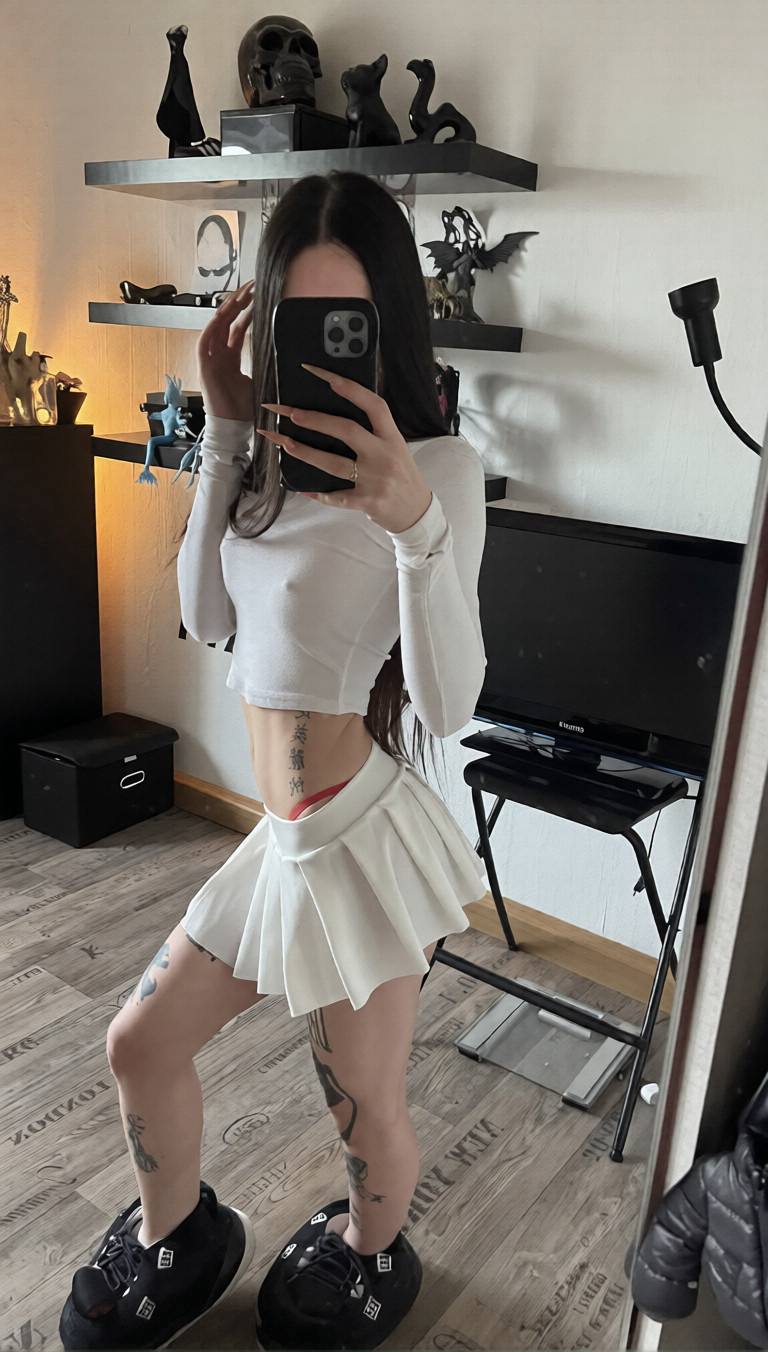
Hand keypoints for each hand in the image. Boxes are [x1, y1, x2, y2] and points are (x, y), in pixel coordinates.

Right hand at [197, 282, 254, 420]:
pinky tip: (222, 313)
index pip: (238, 327)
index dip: (247, 310)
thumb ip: (265, 362)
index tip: (259, 296)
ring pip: (216, 326)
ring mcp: (211, 359)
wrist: (234, 427)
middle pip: (227, 321)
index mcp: (231, 357)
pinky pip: (205, 341)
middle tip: (252, 286)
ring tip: (241, 294)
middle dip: (238, 302)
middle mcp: (219, 354)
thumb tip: (283, 350)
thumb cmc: (245, 409)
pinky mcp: (204, 367)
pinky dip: (212, 327)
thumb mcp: (260, 378)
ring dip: (227, 309)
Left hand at [258, 364, 432, 533]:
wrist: (417, 513)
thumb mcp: (396, 448)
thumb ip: (374, 433)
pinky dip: (318, 494)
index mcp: (392, 437)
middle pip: (347, 430)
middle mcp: (384, 455)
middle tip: (291, 413)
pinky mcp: (367, 502)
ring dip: (305, 452)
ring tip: (284, 443)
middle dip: (316, 420)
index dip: (348, 387)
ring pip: (334, 464)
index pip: (373, 405)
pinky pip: (336, 497)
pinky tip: (302, 489)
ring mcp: (376, 480)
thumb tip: (336, 415)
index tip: (322, 375)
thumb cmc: (402, 476)